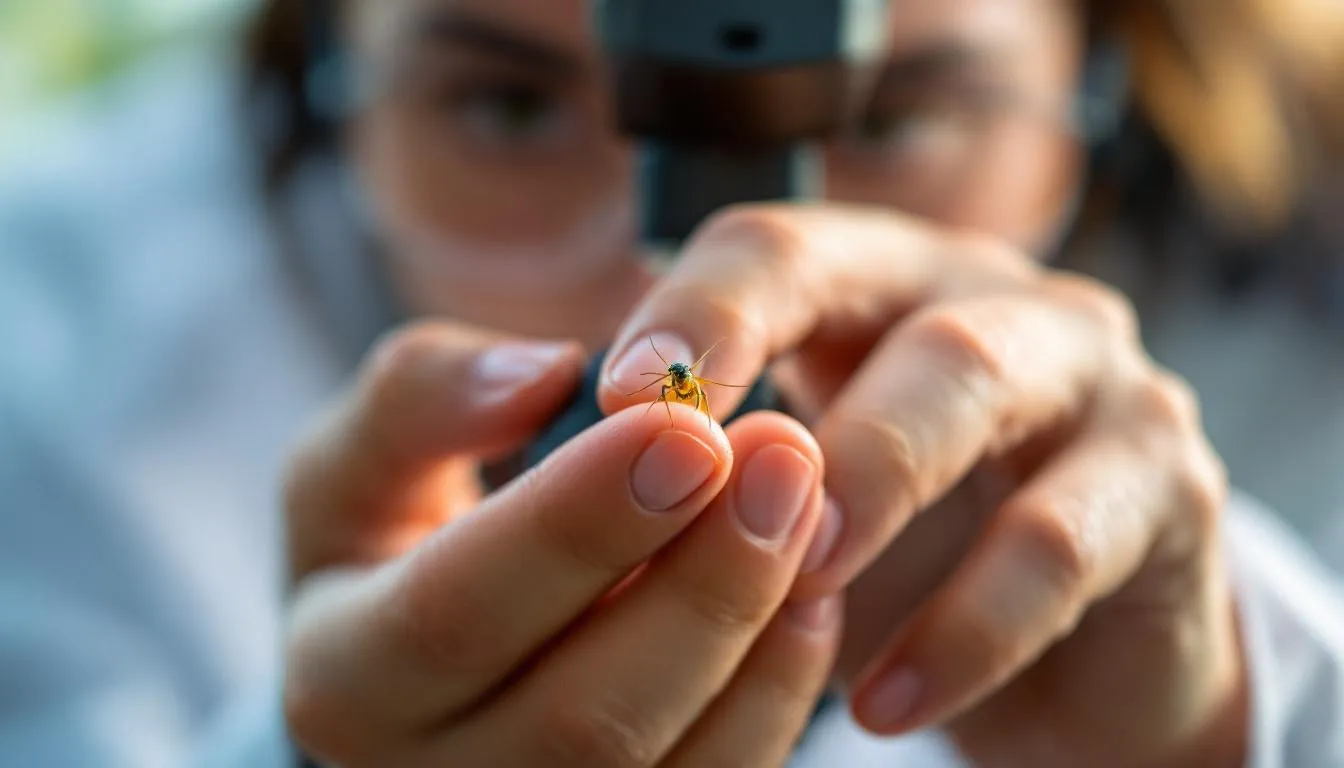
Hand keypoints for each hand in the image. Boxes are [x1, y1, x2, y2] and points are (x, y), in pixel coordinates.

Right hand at [283, 322, 840, 766]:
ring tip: (805, 500)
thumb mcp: (361, 454)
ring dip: (757, 630)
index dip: (574, 522)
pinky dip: (779, 692)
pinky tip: (808, 590)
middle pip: (580, 721)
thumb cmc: (398, 536)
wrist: (428, 651)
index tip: (684, 424)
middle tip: (783, 453)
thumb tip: (538, 376)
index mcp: (341, 678)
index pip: (451, 615)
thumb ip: (419, 397)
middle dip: (699, 583)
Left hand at [598, 204, 1247, 767]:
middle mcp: (995, 303)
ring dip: (880, 484)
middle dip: (804, 404)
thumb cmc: (904, 544)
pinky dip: (967, 628)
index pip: (782, 249)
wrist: (1073, 641)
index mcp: (882, 282)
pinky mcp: (1165, 488)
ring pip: (984, 390)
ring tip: (804, 586)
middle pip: (900, 307)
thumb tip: (570, 466)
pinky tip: (887, 701)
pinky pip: (1060, 545)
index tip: (621, 395)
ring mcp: (1094, 383)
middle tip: (720, 499)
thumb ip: (708, 461)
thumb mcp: (798, 486)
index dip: (701, 311)